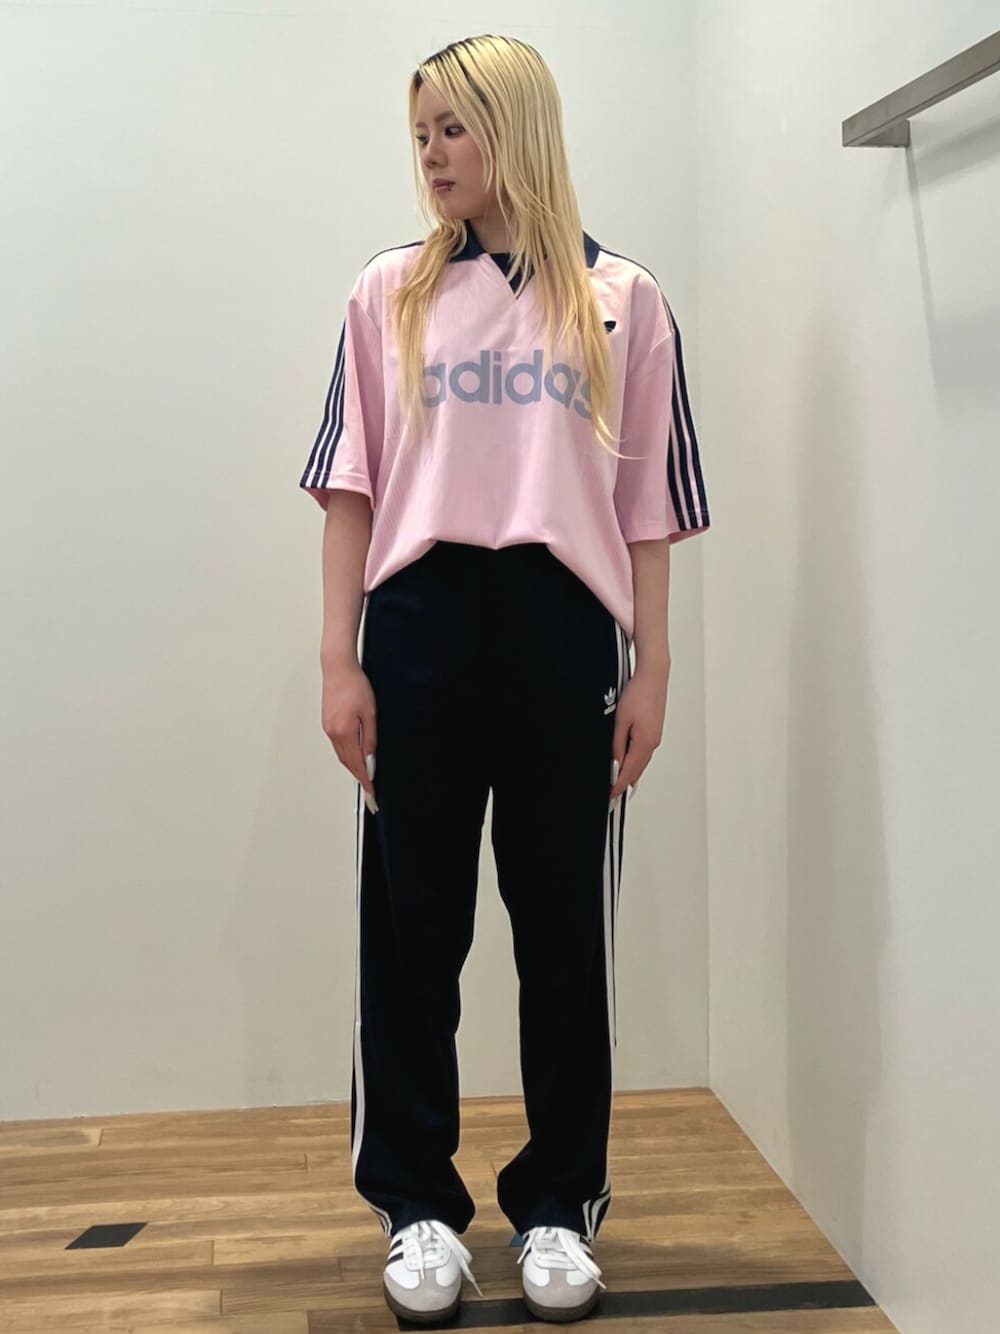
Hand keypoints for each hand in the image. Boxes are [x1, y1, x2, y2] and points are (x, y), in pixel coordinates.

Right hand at [321, 660, 378, 809]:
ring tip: (365, 778)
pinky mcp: (327, 723)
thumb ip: (370, 739)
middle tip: (370, 792)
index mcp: (343, 732)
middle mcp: (333, 733)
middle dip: (359, 778)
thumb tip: (370, 760)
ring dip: (353, 767)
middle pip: (348, 763)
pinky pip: (338, 746)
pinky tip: (355, 757)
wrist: (338, 668)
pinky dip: (347, 755)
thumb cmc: (355, 685)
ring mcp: (328, 729)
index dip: (365, 780)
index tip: (371, 793)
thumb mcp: (369, 713)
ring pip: (342, 755)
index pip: (357, 764)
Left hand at [610, 662, 668, 800]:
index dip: (618, 785)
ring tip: (618, 783)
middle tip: (612, 794)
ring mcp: (655, 737)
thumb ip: (617, 744)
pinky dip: (635, 762)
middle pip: (637, 771)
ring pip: (641, 762)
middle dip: (624, 783)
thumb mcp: (620, 720)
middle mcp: (653, 743)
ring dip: (630, 773)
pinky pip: (644, 753)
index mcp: (645, 743)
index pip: (629, 772)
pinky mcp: (654, 731)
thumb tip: (614, 762)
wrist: (653, 675)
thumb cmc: (638, 693)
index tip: (610, 795)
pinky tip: (628, 763)